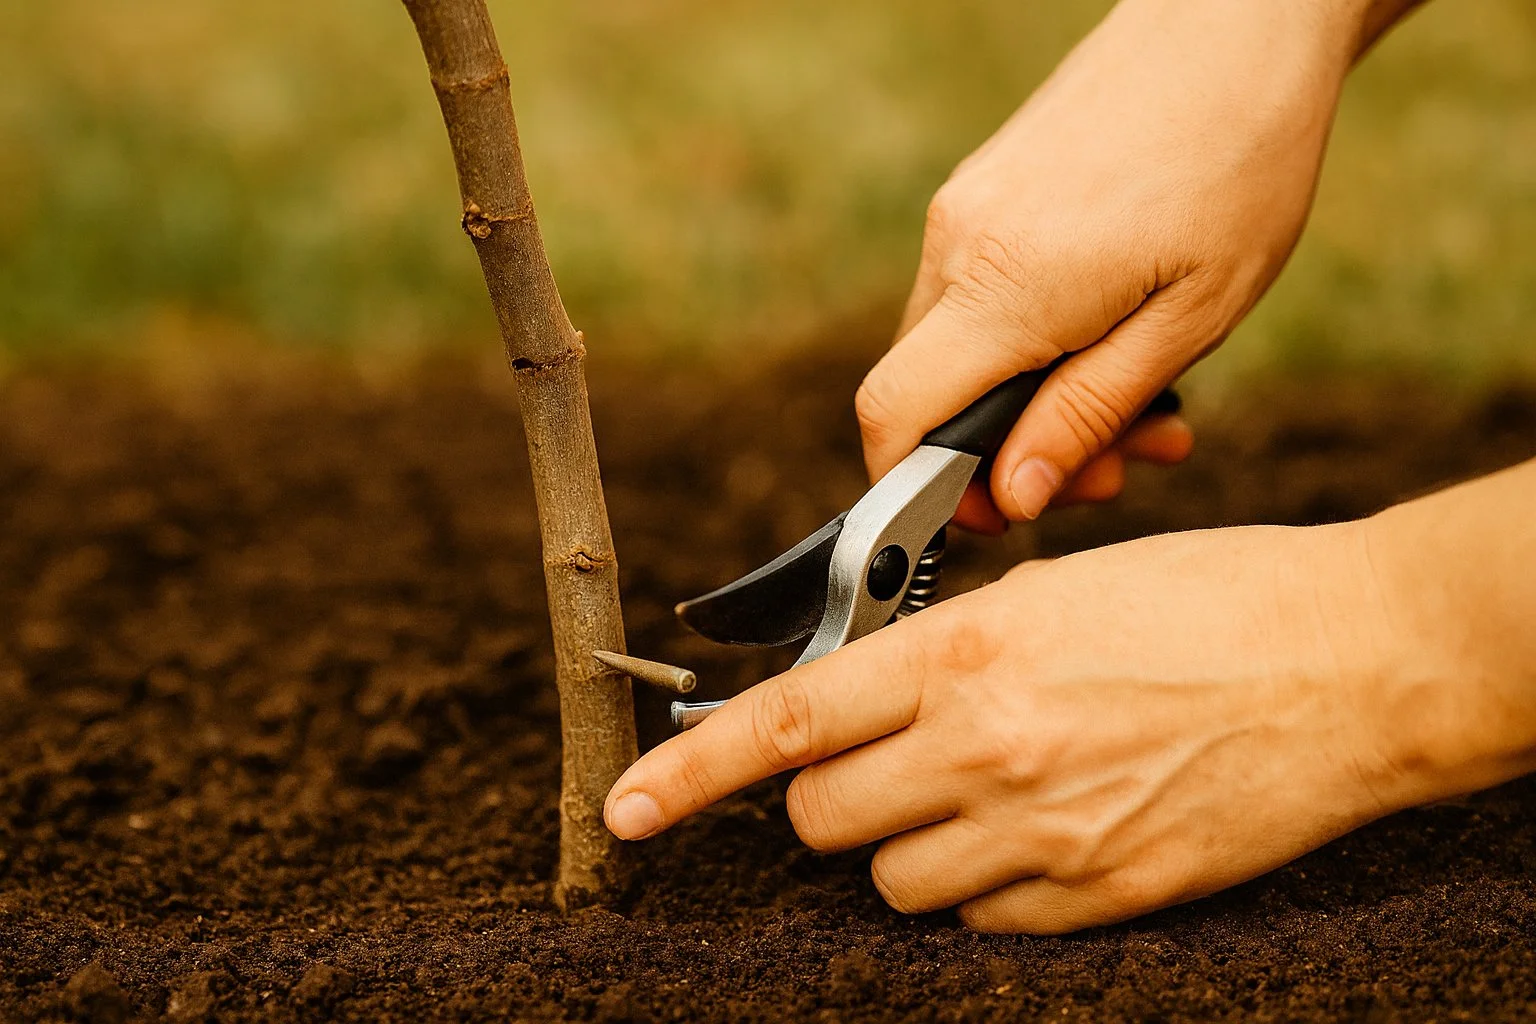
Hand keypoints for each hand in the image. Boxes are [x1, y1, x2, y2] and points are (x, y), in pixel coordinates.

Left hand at [606, 521, 1425, 932]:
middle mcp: (985, 752)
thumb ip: (947, 652)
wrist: (1349, 664)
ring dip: (910, 844)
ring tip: (985, 792)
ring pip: (893, 882)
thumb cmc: (1209, 597)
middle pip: (822, 819)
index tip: (631, 808)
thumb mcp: (1055, 591)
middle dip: (831, 798)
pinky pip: (981, 922)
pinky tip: (1046, 830)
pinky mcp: (1100, 898)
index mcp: (964, 656)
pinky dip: (987, 887)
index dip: (690, 773)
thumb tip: (869, 695)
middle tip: (887, 763)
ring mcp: (1042, 837)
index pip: (788, 724)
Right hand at [859, 0, 1367, 530]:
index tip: (1001, 512)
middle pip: (926, 394)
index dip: (922, 491)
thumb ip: (1085, 413)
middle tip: (1120, 462)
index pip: (893, 418)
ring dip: (1033, 398)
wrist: (1236, 20)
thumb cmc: (1240, 163)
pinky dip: (1032, 340)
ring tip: (1145, 402)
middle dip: (1009, 453)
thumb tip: (1010, 497)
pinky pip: (978, 295)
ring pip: (958, 348)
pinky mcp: (982, 191)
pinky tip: (1116, 333)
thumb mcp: (1188, 319)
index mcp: (1005, 288)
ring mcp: (963, 211)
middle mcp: (958, 246)